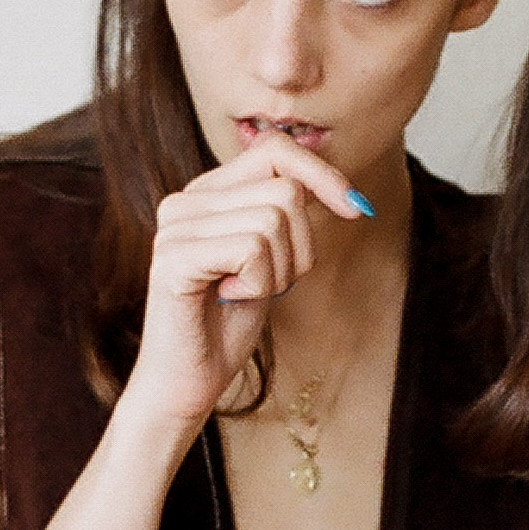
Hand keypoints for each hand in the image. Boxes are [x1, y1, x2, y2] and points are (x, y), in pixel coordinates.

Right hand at [119, 131, 371, 434]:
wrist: (188, 379)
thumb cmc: (229, 321)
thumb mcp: (271, 258)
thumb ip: (288, 214)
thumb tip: (345, 191)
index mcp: (207, 192)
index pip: (276, 149)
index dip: (322, 174)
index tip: (355, 209)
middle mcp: (185, 200)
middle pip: (285, 190)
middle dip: (301, 246)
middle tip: (269, 282)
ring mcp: (175, 227)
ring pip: (273, 220)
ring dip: (279, 272)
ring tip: (245, 293)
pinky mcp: (173, 258)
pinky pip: (251, 250)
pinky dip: (259, 284)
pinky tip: (229, 299)